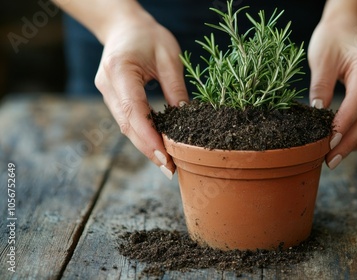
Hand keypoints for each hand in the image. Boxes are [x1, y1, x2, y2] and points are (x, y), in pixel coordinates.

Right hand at [94, 12, 186, 177]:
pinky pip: (126, 120)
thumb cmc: (148, 36)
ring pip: (125, 126)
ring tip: (166, 163)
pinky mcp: (111, 97)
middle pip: (127, 125)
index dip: (148, 137)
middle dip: (148, 149)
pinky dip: (141, 134)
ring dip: (144, 145)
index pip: (134, 110)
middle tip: (169, 169)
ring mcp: (106, 92)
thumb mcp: (169, 57)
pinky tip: (157, 145)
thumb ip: (176, 88)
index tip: (165, 156)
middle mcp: (107, 84)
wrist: (123, 25)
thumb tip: (186, 120)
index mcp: (120, 70)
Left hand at [308, 15, 356, 168]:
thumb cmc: (333, 38)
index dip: (343, 127)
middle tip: (330, 161)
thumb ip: (320, 86)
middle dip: (350, 142)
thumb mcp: (321, 58)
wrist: (350, 25)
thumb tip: (317, 114)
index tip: (328, 145)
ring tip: (335, 158)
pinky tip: (347, 145)